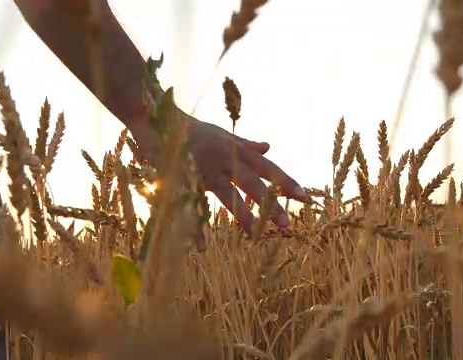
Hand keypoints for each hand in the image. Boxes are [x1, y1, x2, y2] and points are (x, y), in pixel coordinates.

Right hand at [128, 110, 307, 234]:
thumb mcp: (222, 133)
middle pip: (252, 183)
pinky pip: (190, 205)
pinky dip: (195, 227)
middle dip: (269, 202)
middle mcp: (224, 158)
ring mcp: (203, 168)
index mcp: (236, 148)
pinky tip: (202, 247)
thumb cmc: (192, 128)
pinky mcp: (182, 177)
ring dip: (241, 214)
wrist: (157, 116)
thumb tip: (268, 146)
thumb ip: (245, 143)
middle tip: (286, 224)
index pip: (267, 166)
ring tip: (255, 234)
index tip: (304, 196)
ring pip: (226, 194)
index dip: (285, 181)